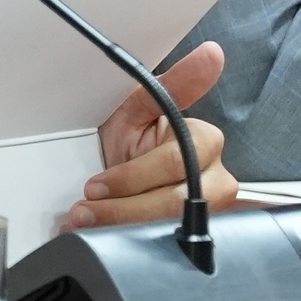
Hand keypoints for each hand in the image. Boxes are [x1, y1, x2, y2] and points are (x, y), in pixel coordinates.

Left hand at [63, 45, 236, 229]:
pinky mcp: (193, 236)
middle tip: (84, 209)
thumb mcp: (140, 108)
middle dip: (121, 207)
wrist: (116, 172)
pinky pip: (167, 247)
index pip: (175, 162)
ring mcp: (209, 212)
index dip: (132, 176)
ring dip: (121, 227)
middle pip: (173, 201)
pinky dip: (130, 244)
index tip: (96, 184)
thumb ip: (175, 84)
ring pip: (168, 227)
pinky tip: (104, 239)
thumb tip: (212, 53)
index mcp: (206, 141)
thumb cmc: (131, 138)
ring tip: (86, 223)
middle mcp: (215, 178)